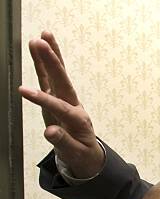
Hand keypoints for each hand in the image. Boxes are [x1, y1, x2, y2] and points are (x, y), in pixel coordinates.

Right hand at [19, 31, 103, 177]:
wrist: (87, 154)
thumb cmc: (81, 154)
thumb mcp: (75, 153)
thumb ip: (63, 143)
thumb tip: (50, 132)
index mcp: (78, 120)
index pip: (59, 107)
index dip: (43, 100)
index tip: (24, 92)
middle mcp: (73, 105)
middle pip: (62, 82)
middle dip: (51, 63)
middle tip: (41, 43)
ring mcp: (65, 99)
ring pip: (58, 75)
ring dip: (50, 56)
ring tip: (42, 36)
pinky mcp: (57, 98)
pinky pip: (50, 78)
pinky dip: (45, 63)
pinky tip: (40, 46)